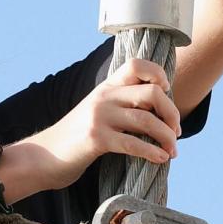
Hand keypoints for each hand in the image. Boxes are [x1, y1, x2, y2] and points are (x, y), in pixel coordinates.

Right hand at [25, 58, 181, 190]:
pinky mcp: (96, 139)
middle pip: (151, 93)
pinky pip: (134, 144)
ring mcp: (99, 117)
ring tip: (172, 150)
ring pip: (146, 120)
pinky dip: (152, 152)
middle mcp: (104, 97)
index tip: (166, 92)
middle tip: (175, 132)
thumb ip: (122, 104)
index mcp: (106, 87)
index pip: (137, 65)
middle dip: (172, 113)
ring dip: (167, 137)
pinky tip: (160, 158)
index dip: (158, 74)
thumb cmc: (78, 137)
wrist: (46, 155)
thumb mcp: (98, 111)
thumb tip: (161, 112)